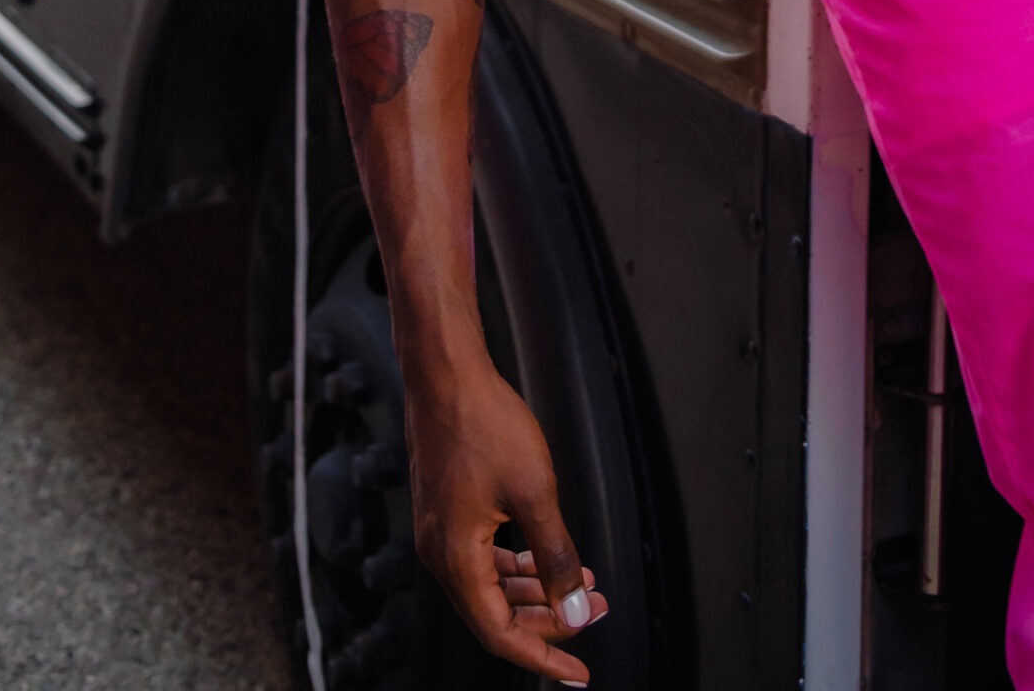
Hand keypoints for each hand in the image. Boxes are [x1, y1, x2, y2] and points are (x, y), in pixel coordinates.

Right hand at [407, 362, 608, 681]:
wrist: (446, 372)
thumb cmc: (483, 422)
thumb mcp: (535, 492)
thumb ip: (557, 557)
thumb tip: (575, 608)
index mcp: (455, 558)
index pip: (500, 635)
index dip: (543, 657)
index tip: (578, 674)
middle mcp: (440, 552)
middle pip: (494, 615)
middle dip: (548, 620)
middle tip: (594, 611)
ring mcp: (440, 530)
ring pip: (489, 585)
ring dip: (534, 591)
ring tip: (580, 584)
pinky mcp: (446, 509)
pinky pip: (481, 558)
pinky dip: (515, 565)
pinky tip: (542, 557)